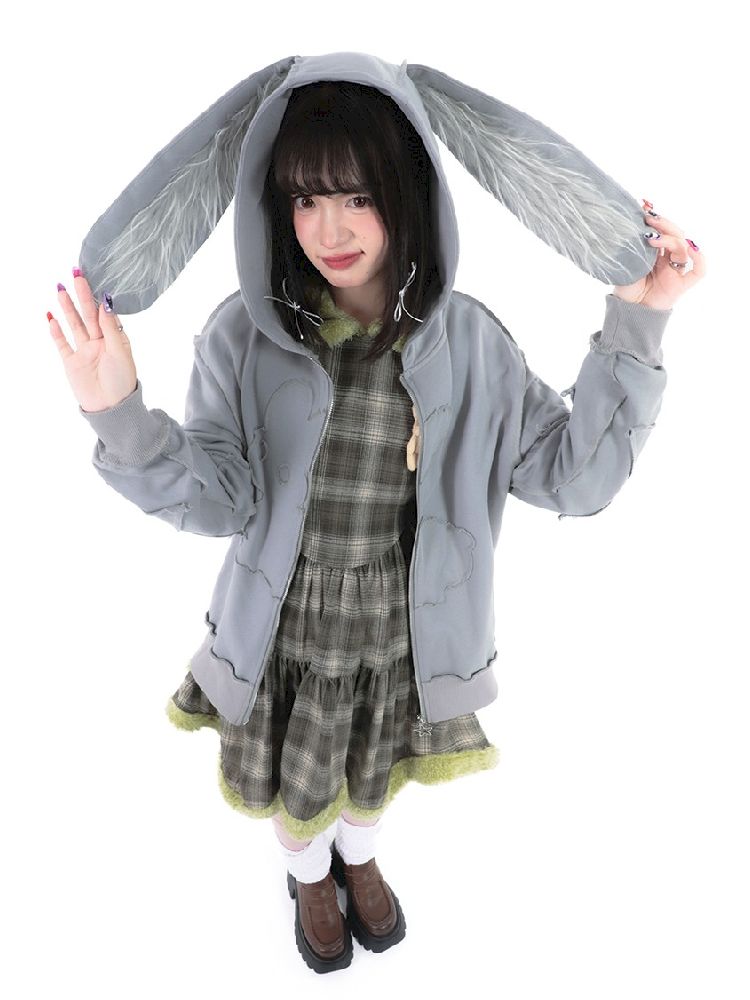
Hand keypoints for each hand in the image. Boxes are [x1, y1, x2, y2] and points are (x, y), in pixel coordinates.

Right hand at [48, 272, 137, 412]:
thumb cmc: (122, 380)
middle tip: (76, 274)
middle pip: (88, 314)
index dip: (99, 296)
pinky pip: (62, 344)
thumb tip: (106, 302)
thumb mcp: (119, 351)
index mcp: (115, 338)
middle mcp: (99, 342)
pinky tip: (50, 317)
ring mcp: (84, 351)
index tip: (96, 277)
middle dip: (82, 294)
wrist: (111, 408)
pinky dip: (56, 331)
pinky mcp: (71, 362)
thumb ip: (110, 327)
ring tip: (60, 289)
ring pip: (74, 325)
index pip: (105, 313)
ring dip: (67, 308)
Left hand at [612, 201, 705, 310]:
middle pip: (675, 234)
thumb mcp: (625, 261)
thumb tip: (628, 222)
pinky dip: (699, 258)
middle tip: (649, 218)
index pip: (662, 229)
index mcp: (655, 253)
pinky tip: (690, 247)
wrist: (626, 312)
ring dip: (670, 238)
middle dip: (663, 224)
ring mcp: (676, 272)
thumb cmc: (624, 288)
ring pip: (682, 247)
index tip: (644, 205)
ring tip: (651, 238)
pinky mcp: (681, 285)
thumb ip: (631, 245)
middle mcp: (667, 260)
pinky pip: (698, 271)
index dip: (657, 217)